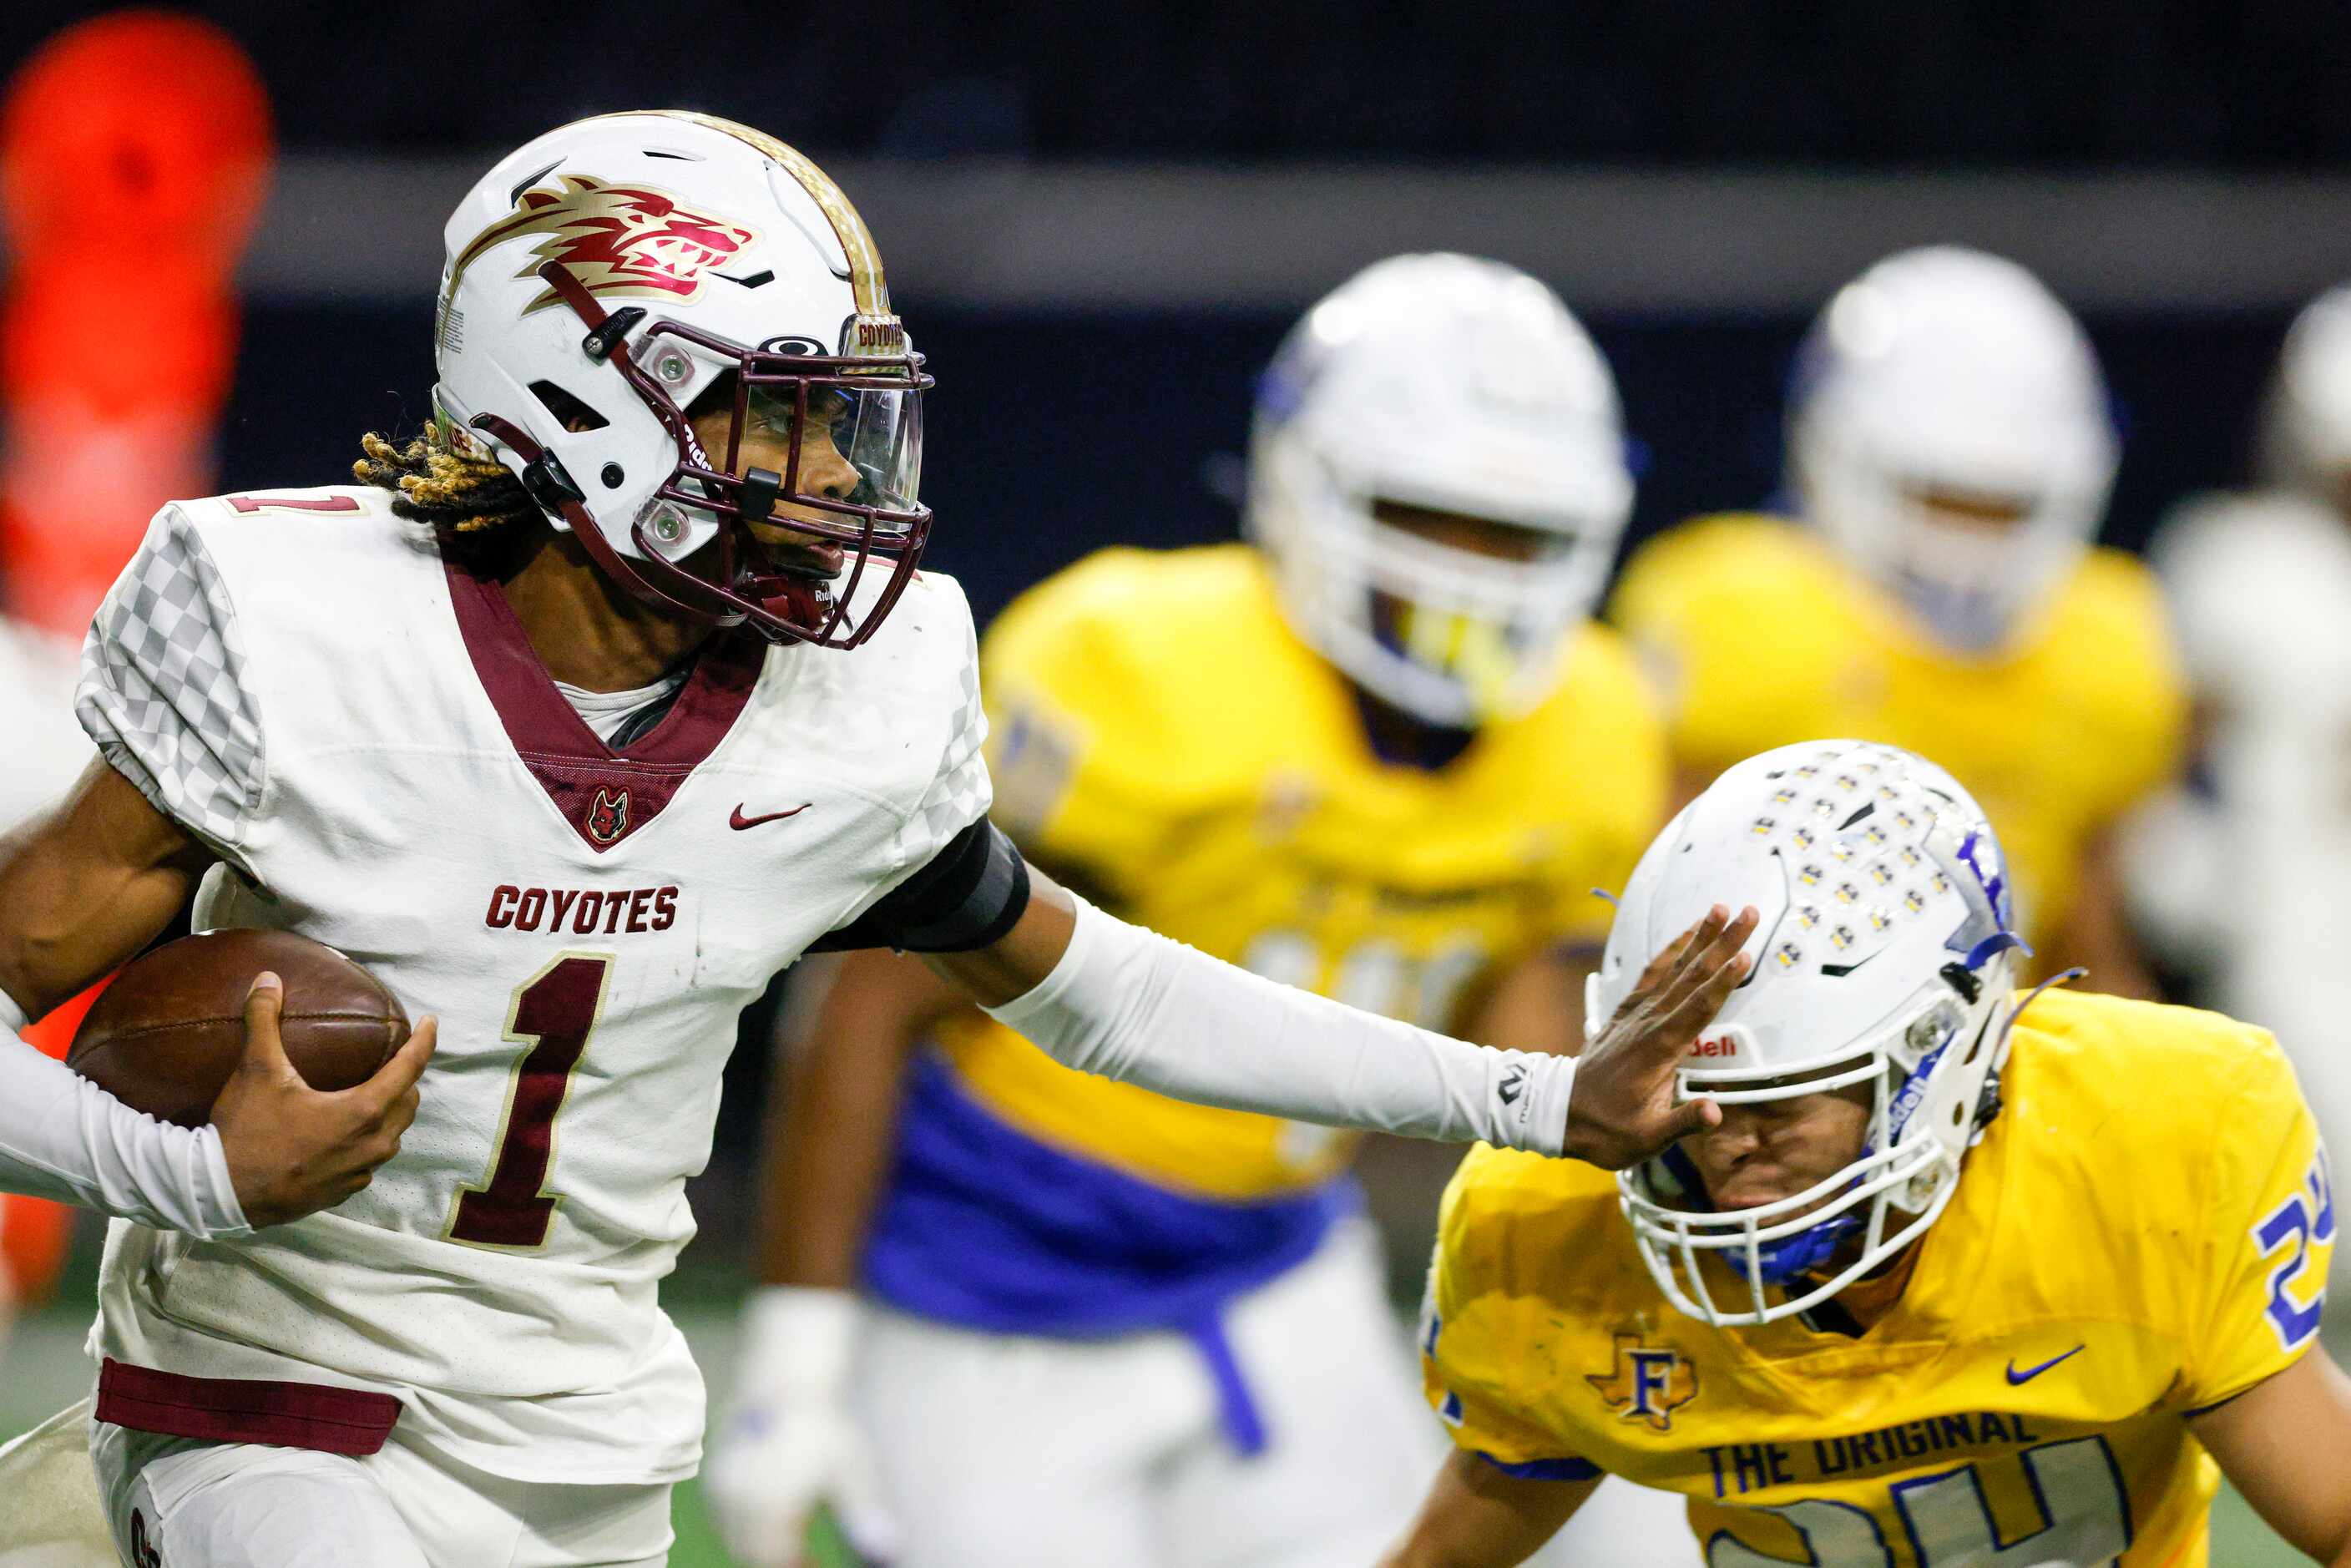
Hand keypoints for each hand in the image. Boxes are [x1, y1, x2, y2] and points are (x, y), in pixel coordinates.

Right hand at [212, 971, 437, 1226]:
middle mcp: (371, 1145)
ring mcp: (358, 1173)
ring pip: (392, 1136)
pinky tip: (347, 1134)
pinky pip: (369, 1161)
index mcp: (363, 1112)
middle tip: (396, 1058)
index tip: (431, 1022)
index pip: (410, 1069)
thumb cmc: (246, 1131)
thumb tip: (267, 979)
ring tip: (375, 1093)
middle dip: (406, 1078)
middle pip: (407, 1104)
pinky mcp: (341, 1192)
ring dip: (390, 1113)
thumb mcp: (256, 1070)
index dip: (424, 1041)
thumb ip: (264, 1021)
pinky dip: (367, 1142)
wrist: (219, 1195)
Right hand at [705, 1287, 897, 1567]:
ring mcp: (723, 1488)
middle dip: (777, 1559)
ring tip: (793, 1535)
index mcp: (771, 1503)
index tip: (814, 1565)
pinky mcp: (715, 1478)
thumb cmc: (825, 1431)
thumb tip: (888, 1550)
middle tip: (806, 1558)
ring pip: (735, 1537)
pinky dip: (745, 1527)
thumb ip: (864, 1516)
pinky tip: (772, 1516)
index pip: (774, 1559)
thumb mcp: (851, 1473)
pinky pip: (724, 1519)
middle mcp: (740, 1498)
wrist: (788, 1388)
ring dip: (759, 1545)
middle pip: (751, 1552)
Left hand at [1561, 904, 1755, 1169]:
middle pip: (1693, 977)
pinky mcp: (1627, 1012)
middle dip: (1723, 944)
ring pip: (1674, 968)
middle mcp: (1649, 1023)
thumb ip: (1685, 1123)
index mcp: (1659, 1049)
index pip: (1699, 1009)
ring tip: (1721, 908)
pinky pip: (1653, 973)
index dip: (1723, 984)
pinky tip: (1686, 935)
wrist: (1560, 1114)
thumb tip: (1716, 1112)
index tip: (1745, 957)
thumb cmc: (1607, 1130)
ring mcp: (1636, 1014)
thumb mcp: (1648, 1137)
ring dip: (1699, 937)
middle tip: (1749, 913)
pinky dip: (1671, 951)